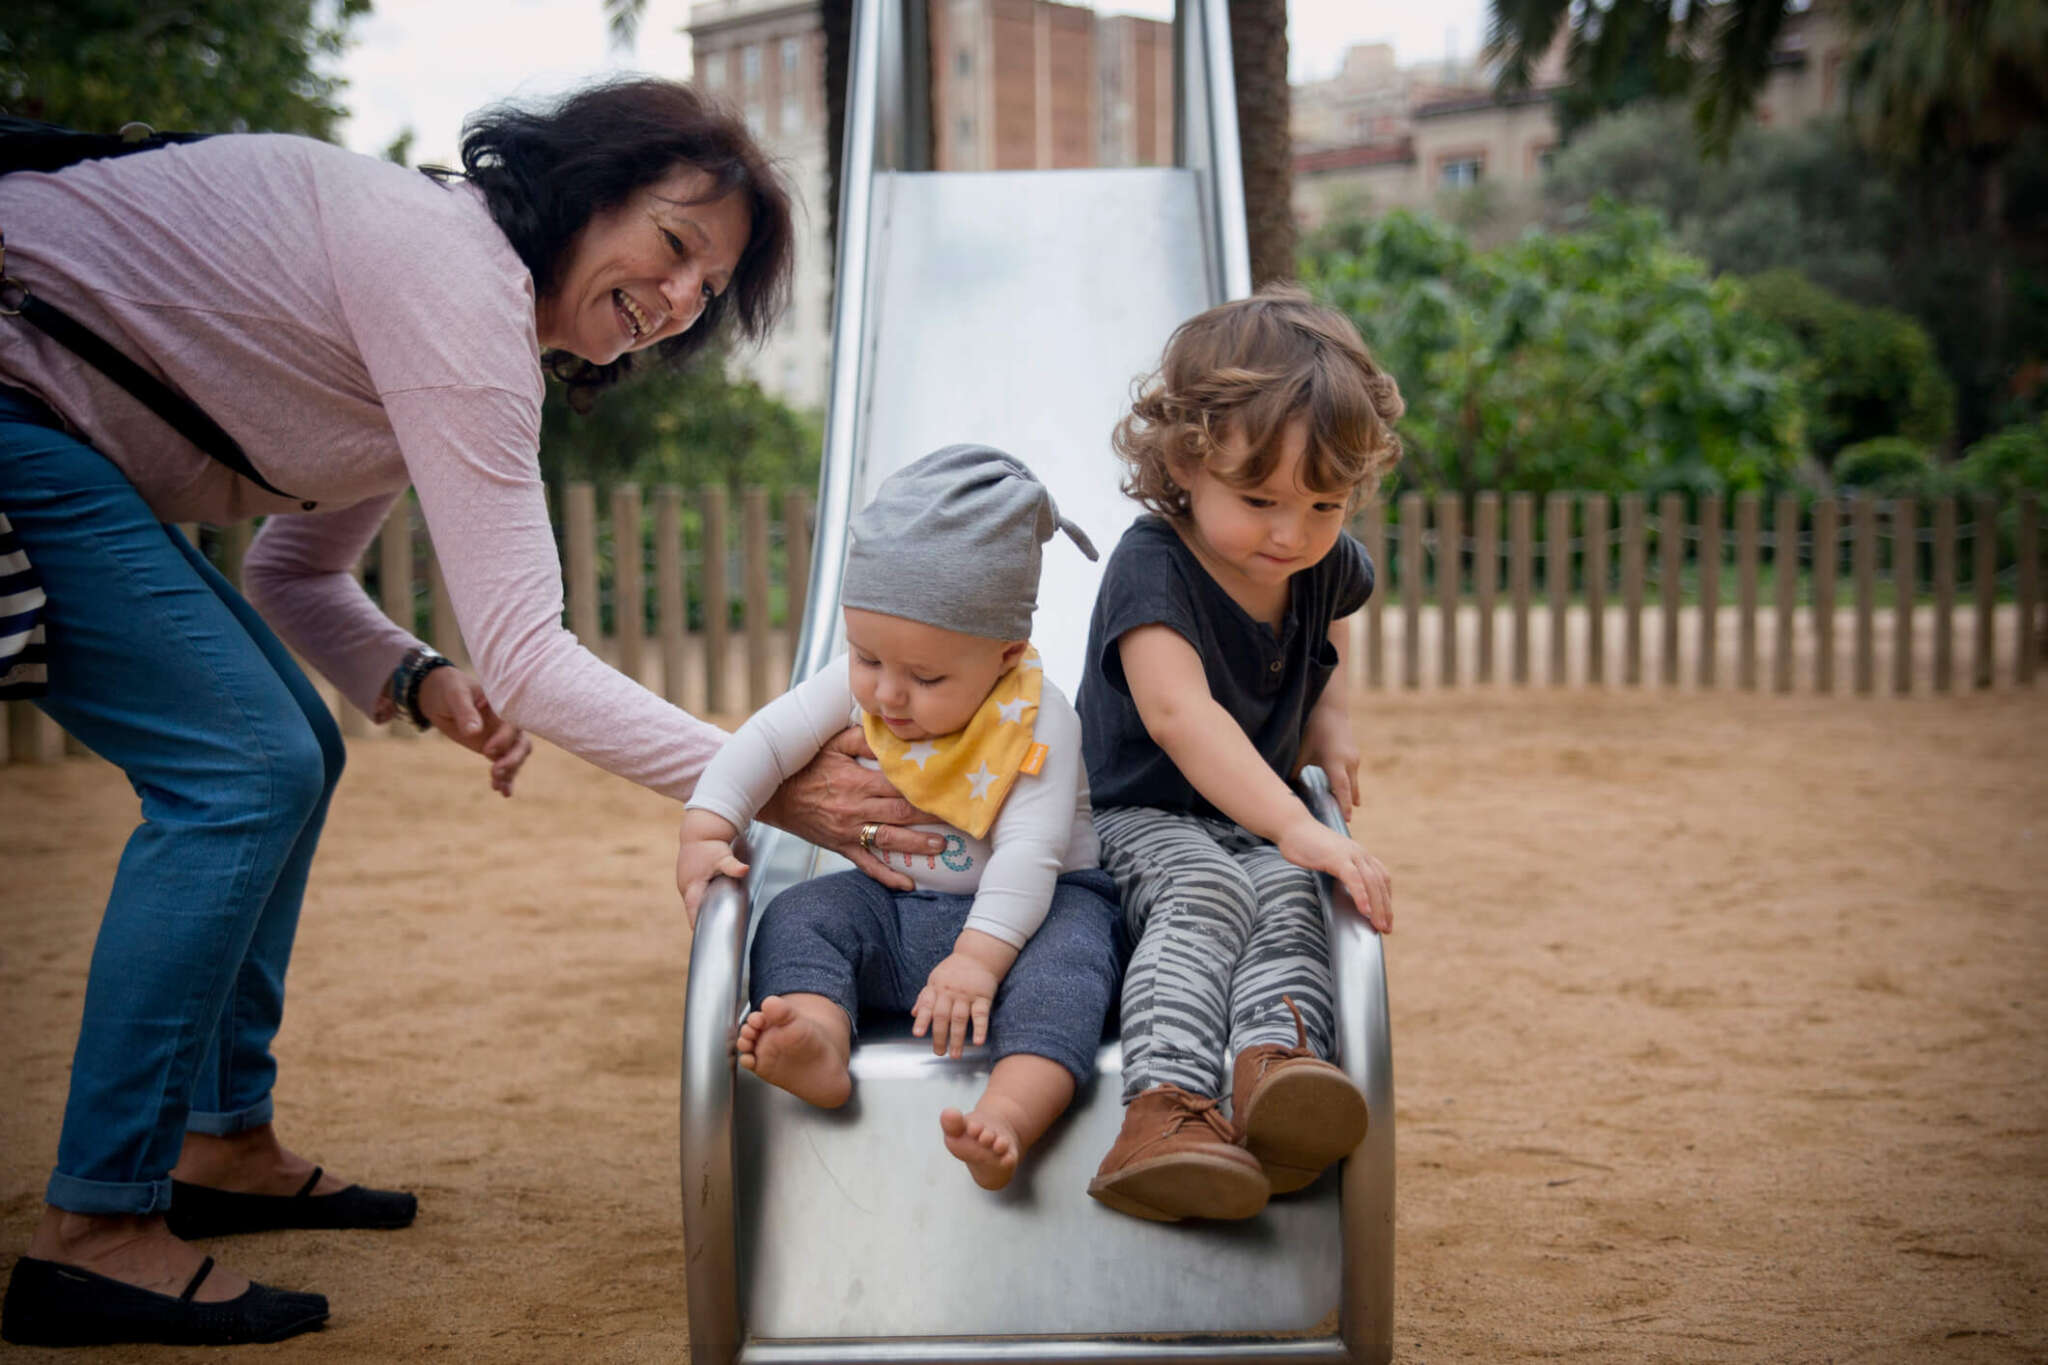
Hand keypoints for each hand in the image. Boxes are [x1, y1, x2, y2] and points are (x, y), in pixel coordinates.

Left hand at [418, 667, 530, 796]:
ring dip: (510, 772)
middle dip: (512, 760)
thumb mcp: (454, 696)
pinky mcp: (492, 747)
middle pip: (521, 743)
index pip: (513, 724)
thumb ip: (465, 712)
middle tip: (496, 771)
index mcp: (503, 705)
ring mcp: (500, 736)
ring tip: (496, 785)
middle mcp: (506, 722)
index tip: (487, 750)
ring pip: (515, 756)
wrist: (436, 694)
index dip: (505, 739)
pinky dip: (506, 778)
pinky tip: (504, 792)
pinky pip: (504, 764)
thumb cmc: (448, 688)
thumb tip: (474, 732)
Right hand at [676, 837, 748, 926]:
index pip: (693, 915)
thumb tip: (744, 870)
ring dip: (703, 908)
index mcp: (691, 888)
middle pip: (694, 910)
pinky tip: (712, 903)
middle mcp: (685, 888)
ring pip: (695, 902)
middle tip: (719, 933)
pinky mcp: (689, 878)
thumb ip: (733, 866)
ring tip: (716, 922)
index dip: (700, 927)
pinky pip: (696, 893)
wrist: (700, 828)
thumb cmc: (710, 845)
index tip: (710, 939)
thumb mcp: (723, 857)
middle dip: (704, 919)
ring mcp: (685, 883)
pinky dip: (702, 899)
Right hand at [756, 727, 943, 889]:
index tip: (948, 787)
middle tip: (958, 818)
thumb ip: (862, 740)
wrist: (774, 795)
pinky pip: (867, 864)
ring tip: (941, 846)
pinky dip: (887, 876)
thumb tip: (891, 737)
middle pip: (901, 813)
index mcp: (858, 781)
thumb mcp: (831, 744)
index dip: (925, 787)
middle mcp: (857, 808)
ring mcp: (850, 830)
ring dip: (917, 844)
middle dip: (931, 816)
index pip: (899, 785)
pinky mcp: (842, 846)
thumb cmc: (805, 767)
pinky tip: (907, 884)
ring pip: (890, 839)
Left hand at [912, 936, 1011, 1057]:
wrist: (978, 955)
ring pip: (959, 1019)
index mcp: (936, 988)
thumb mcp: (935, 978)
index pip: (927, 1005)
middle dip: (940, 1037)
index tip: (918, 1034)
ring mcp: (966, 995)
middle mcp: (949, 992)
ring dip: (957, 1038)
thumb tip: (914, 1014)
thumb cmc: (955, 969)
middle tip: (939, 1052)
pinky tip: (978, 1041)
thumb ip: (925, 996)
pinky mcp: (983, 996)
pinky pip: (980, 1014)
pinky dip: (980, 1028)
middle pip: (942, 1016)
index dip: (922, 1021)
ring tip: (955, 1054)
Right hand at [1277, 813, 1393, 934]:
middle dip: (1384, 908)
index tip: (1386, 917)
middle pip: (1379, 884)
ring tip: (1379, 925)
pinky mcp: (1337, 858)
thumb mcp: (1330, 858)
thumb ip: (1340, 870)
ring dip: (1377, 906)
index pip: (1381, 878)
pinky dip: (1361, 895)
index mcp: (1359, 854)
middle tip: (1386, 929)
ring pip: (1370, 883)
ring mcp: (1349, 854)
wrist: (1292, 826)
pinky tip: (1364, 910)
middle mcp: (1359, 854)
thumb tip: (1344, 890)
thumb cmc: (1307, 845)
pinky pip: (1354, 879)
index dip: (1386, 898)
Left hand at [1298, 702, 1361, 816]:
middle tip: (1343, 824)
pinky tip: (1342, 794)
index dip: (1344, 805)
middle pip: (1351, 790)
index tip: (1346, 820)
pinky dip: (1348, 786)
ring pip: (1353, 784)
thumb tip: (1285, 788)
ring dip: (1349, 797)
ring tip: (1344, 812)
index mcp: (1335, 762)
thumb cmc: (1313, 730)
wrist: (1330, 709)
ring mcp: (1354, 759)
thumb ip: (1295, 770)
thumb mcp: (1302, 751)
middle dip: (1347, 806)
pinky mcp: (1354, 756)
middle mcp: (1349, 762)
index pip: (1342, 789)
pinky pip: (1352, 776)